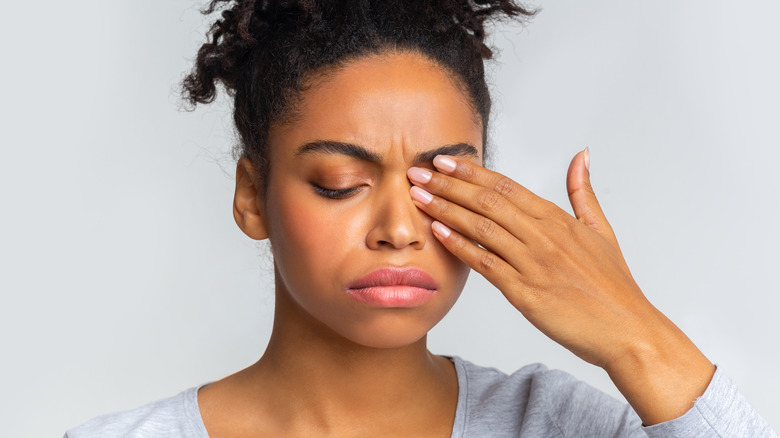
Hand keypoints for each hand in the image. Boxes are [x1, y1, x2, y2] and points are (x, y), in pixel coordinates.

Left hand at [407, 149, 714, 424]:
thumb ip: (583, 192)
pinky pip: (486, 264)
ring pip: (481, 227)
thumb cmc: (614, 286)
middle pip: (487, 201)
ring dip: (446, 209)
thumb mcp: (601, 230)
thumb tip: (581, 155)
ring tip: (417, 195)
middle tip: (417, 171)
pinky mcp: (525, 293)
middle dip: (448, 183)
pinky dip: (461, 246)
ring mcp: (533, 263)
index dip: (472, 171)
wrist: (628, 331)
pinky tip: (438, 232)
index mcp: (558, 219)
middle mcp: (543, 236)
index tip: (445, 160)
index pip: (506, 186)